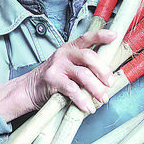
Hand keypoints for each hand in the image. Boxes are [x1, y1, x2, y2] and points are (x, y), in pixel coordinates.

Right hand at [0, 30, 115, 119]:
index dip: (101, 36)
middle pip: (89, 57)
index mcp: (71, 48)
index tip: (114, 36)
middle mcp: (64, 54)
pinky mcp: (52, 80)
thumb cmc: (56, 78)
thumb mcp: (69, 65)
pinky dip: (82, 99)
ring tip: (103, 98)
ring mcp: (57, 66)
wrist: (30, 88)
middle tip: (110, 83)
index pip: (87, 38)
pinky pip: (72, 89)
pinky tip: (88, 107)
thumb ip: (85, 66)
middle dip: (103, 70)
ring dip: (96, 88)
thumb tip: (109, 76)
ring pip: (83, 75)